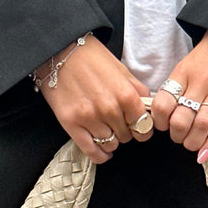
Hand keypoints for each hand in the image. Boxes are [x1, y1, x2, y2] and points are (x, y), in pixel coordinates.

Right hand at [36, 33, 151, 164]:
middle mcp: (109, 109)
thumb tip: (148, 110)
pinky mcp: (71, 124)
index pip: (144, 127)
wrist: (59, 52)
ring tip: (105, 129)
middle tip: (116, 121)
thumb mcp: (122, 70)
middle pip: (127, 137)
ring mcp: (89, 118)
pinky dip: (100, 155)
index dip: (142, 127)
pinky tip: (102, 152)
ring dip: (111, 140)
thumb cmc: (91, 58)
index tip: (137, 126)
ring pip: (110, 145)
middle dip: (124, 131)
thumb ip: (137, 92)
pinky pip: (92, 151)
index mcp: (126, 95)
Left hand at [150, 31, 207, 162]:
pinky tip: (204, 154)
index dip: (159, 119)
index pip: (164, 102)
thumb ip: (178, 85)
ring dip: (192, 141)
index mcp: (184, 72)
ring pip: (202, 126)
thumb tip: (164, 111)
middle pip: (182, 119)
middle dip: (176, 134)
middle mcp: (201, 83)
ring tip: (190, 143)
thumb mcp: (188, 63)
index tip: (161, 124)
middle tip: (177, 136)